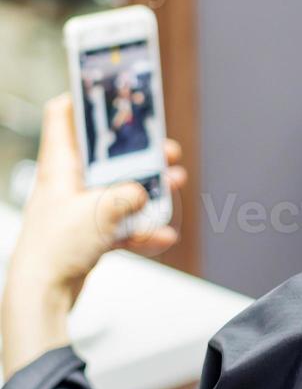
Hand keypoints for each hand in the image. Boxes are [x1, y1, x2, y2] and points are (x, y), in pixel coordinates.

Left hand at [1, 94, 186, 379]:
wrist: (41, 297)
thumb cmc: (54, 250)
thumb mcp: (101, 212)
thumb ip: (129, 195)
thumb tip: (144, 192)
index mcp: (60, 164)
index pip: (62, 116)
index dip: (83, 98)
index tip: (110, 91)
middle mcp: (68, 182)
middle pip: (105, 154)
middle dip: (138, 152)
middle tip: (163, 148)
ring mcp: (78, 208)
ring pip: (118, 188)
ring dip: (147, 188)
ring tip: (172, 185)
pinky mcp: (87, 234)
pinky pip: (121, 223)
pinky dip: (142, 228)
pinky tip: (163, 234)